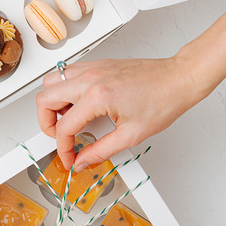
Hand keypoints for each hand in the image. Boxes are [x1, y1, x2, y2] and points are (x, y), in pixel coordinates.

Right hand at [35, 56, 203, 171]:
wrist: (180, 78)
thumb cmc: (163, 100)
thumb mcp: (131, 135)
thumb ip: (100, 151)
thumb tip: (82, 161)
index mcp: (97, 97)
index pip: (64, 127)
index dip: (63, 148)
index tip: (70, 156)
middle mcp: (90, 79)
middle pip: (45, 99)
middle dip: (46, 123)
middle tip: (60, 137)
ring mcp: (92, 68)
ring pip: (51, 82)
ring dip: (53, 103)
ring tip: (68, 119)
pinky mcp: (97, 64)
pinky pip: (67, 74)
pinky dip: (65, 90)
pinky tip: (79, 104)